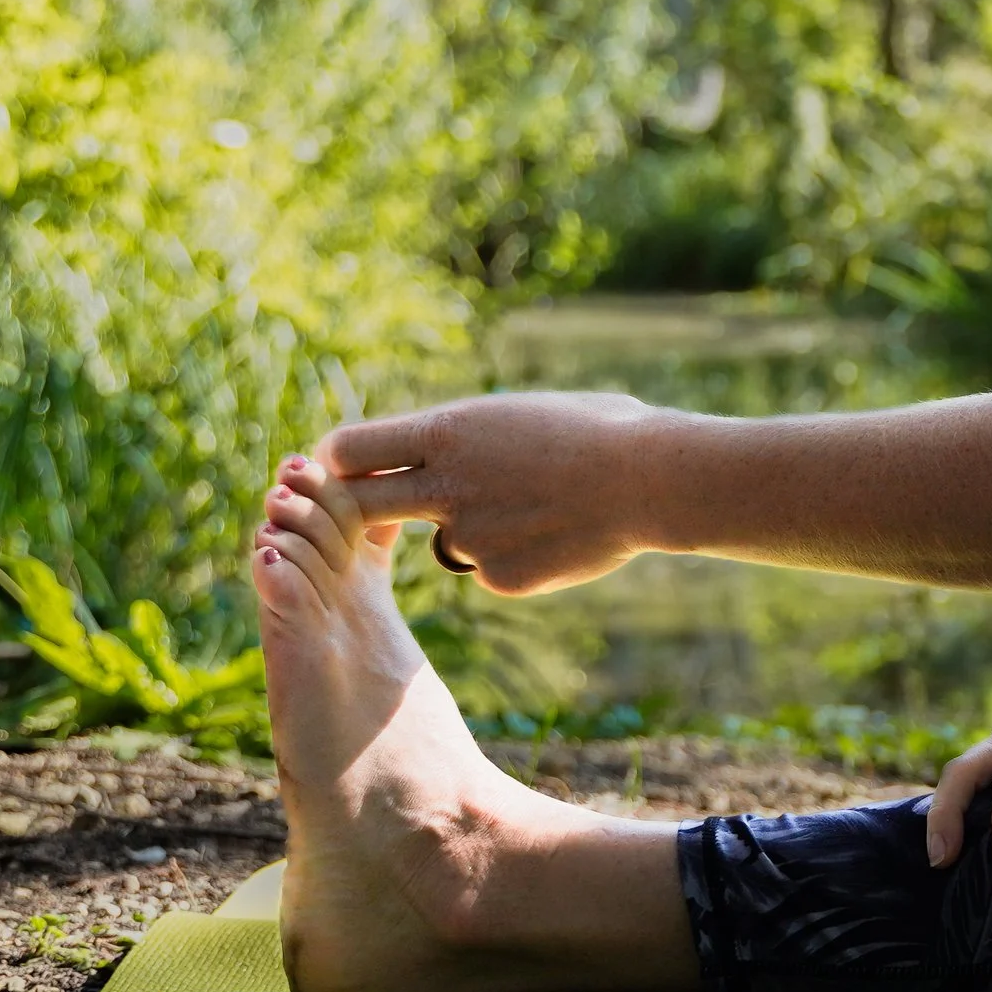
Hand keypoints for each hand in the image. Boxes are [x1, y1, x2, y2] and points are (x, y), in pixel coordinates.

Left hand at [314, 392, 662, 594]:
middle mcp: (445, 487)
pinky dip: (517, 557)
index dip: (338, 462)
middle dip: (358, 511)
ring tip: (540, 506)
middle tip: (381, 511)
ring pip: (446, 540)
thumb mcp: (516, 414)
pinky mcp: (498, 577)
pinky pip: (490, 569)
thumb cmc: (598, 429)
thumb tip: (438, 446)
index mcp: (447, 433)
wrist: (652, 479)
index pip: (348, 449)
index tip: (348, 470)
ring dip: (476, 529)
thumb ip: (465, 437)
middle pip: (360, 506)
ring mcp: (470, 537)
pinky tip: (561, 535)